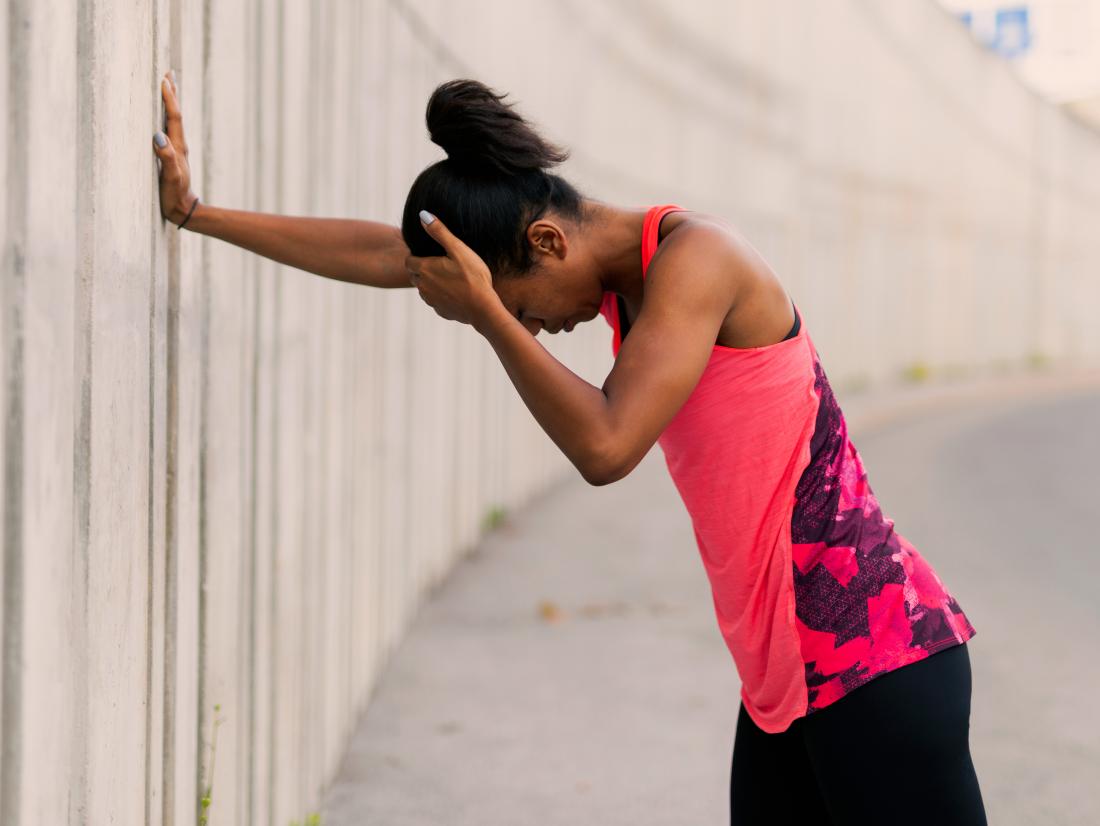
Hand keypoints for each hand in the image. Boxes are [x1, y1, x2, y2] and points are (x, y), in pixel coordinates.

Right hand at [152, 70, 198, 225]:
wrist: (183, 210)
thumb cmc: (174, 194)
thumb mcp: (170, 177)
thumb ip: (166, 157)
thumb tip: (157, 135)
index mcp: (178, 146)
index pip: (174, 117)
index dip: (169, 99)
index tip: (164, 80)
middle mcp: (178, 145)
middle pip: (175, 114)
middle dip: (172, 94)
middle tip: (169, 73)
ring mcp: (175, 150)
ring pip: (172, 120)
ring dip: (170, 103)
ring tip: (167, 87)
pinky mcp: (171, 156)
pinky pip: (168, 130)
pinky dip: (165, 117)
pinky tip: (161, 117)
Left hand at [405, 211, 501, 327]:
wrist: (483, 308)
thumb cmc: (473, 277)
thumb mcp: (458, 249)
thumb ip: (439, 231)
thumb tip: (423, 215)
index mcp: (424, 269)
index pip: (408, 261)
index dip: (416, 256)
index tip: (429, 254)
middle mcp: (423, 286)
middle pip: (415, 275)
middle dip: (422, 269)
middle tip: (440, 264)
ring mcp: (431, 301)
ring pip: (424, 289)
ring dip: (431, 283)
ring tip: (449, 277)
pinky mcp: (440, 311)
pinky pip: (435, 301)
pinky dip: (441, 296)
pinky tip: (456, 292)